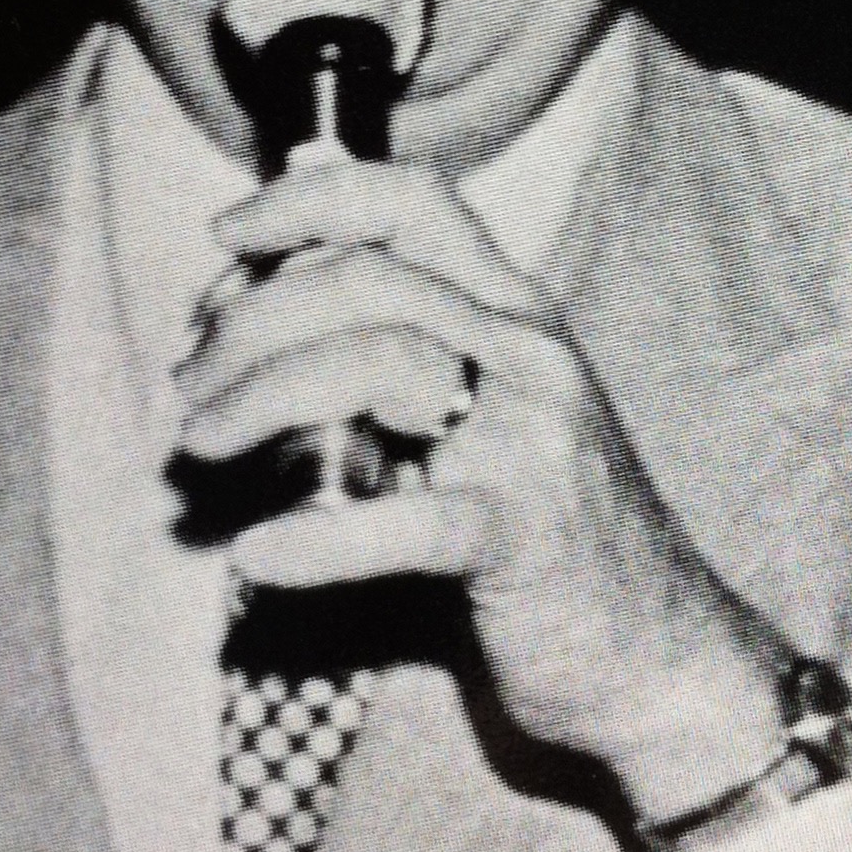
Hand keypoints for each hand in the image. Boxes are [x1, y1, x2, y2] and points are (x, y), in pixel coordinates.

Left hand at [175, 160, 787, 817]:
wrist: (660, 651)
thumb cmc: (544, 520)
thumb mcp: (484, 397)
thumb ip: (397, 314)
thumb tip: (290, 207)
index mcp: (512, 311)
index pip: (409, 200)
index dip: (306, 203)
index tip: (226, 240)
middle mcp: (528, 354)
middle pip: (365, 279)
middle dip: (250, 321)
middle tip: (191, 385)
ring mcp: (533, 441)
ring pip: (373, 363)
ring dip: (259, 397)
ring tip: (203, 444)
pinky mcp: (525, 538)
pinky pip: (408, 521)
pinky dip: (320, 539)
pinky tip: (259, 556)